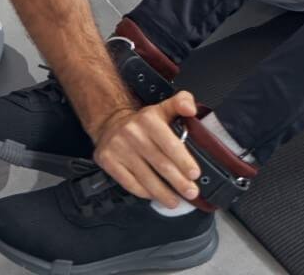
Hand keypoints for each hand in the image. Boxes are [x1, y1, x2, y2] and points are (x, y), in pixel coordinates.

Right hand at [92, 91, 202, 207]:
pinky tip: (154, 196)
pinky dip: (144, 192)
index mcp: (149, 119)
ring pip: (145, 177)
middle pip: (160, 163)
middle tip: (191, 192)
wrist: (110, 123)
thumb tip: (191, 109)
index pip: (170, 144)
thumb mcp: (163, 107)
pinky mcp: (108, 161)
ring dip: (163, 193)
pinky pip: (130, 183)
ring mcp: (119, 149)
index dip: (183, 161)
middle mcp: (133, 133)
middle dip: (178, 182)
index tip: (195, 174)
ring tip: (175, 201)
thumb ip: (181, 102)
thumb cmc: (143, 122)